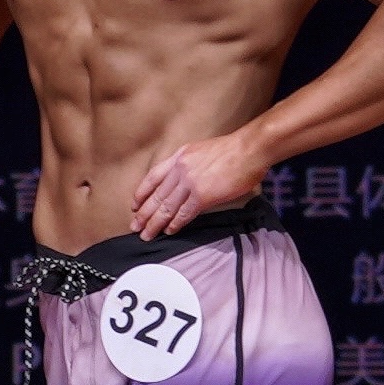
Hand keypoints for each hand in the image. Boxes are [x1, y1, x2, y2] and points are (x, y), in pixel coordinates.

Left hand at [131, 132, 268, 241]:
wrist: (249, 150)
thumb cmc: (232, 150)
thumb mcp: (201, 150)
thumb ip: (188, 163)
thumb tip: (184, 179)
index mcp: (179, 157)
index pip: (152, 177)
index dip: (141, 193)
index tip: (134, 205)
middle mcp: (180, 169)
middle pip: (156, 195)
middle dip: (143, 214)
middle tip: (135, 227)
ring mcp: (190, 183)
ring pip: (166, 207)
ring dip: (155, 223)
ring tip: (146, 234)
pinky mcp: (202, 195)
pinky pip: (184, 213)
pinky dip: (175, 224)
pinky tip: (169, 231)